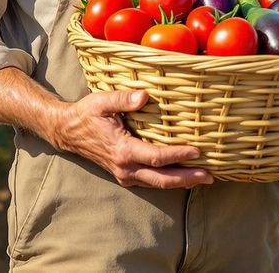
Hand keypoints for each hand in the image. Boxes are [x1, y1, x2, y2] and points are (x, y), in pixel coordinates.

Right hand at [53, 90, 213, 188]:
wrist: (67, 132)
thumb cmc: (86, 114)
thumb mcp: (102, 102)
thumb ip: (124, 99)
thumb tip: (145, 95)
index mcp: (123, 150)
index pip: (157, 157)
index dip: (179, 155)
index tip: (198, 151)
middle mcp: (125, 168)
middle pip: (162, 179)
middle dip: (188, 178)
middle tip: (211, 176)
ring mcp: (125, 174)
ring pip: (158, 184)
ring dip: (182, 182)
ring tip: (204, 178)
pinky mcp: (125, 175)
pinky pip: (151, 182)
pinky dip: (169, 180)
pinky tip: (183, 175)